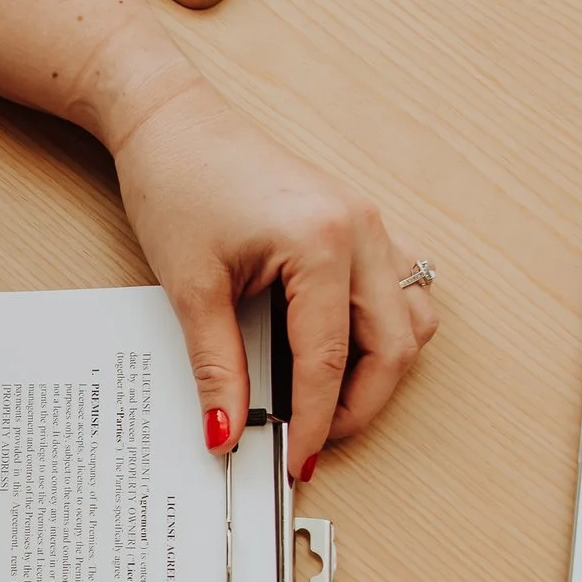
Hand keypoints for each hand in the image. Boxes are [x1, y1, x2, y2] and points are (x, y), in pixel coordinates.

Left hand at [101, 74, 438, 472]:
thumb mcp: (192, 288)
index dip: (314, 422)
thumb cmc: (178, 182)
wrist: (170, 119)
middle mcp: (363, 231)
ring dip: (378, 370)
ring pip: (411, 320)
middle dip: (359, 407)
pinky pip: (398, 290)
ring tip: (321, 401)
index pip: (331, 360)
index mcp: (323, 243)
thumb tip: (230, 431)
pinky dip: (378, 332)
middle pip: (396, 348)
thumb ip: (218, 368)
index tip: (295, 462)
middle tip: (311, 442)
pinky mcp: (361, 223)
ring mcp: (370, 224)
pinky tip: (331, 352)